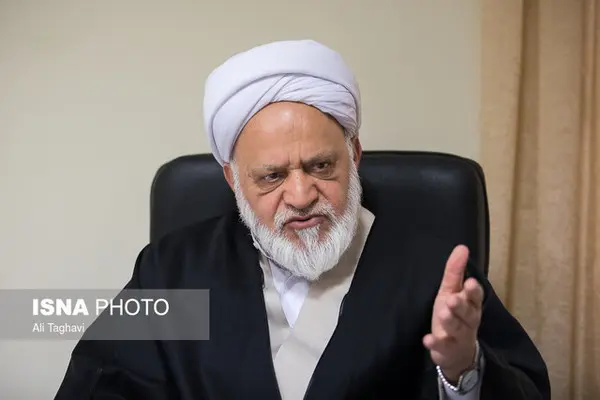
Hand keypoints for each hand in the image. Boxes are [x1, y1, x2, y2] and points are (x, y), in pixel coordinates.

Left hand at [423, 245, 483, 382]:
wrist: (457, 352)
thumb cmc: (455, 315)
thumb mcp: (451, 291)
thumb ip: (455, 271)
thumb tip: (462, 247)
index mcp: (470, 304)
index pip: (475, 296)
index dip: (473, 291)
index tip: (470, 282)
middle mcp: (468, 320)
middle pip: (468, 313)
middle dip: (461, 306)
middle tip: (453, 299)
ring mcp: (459, 336)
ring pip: (458, 328)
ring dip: (451, 321)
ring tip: (443, 313)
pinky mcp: (447, 349)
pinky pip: (443, 347)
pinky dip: (436, 343)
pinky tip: (427, 339)